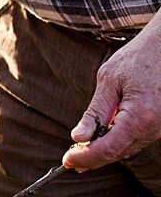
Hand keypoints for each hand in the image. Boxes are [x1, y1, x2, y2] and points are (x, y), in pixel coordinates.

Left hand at [62, 15, 160, 171]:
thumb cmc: (136, 58)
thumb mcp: (109, 79)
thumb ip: (95, 110)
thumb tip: (78, 136)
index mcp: (139, 116)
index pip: (108, 148)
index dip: (86, 157)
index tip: (67, 160)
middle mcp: (152, 128)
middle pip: (118, 153)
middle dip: (92, 158)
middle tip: (69, 159)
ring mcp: (157, 129)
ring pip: (126, 148)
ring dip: (104, 151)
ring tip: (80, 151)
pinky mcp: (157, 125)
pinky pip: (134, 139)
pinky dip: (116, 142)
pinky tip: (100, 138)